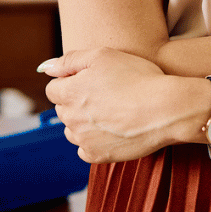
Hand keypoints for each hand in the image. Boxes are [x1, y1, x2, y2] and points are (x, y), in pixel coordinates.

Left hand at [40, 48, 208, 164]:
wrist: (164, 109)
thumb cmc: (136, 77)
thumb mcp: (102, 55)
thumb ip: (69, 60)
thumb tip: (46, 67)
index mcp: (69, 93)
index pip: (53, 89)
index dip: (70, 81)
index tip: (90, 79)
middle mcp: (71, 119)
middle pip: (62, 109)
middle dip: (76, 100)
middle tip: (104, 92)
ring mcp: (84, 140)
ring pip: (73, 130)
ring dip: (83, 121)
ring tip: (110, 110)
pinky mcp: (98, 156)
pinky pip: (85, 149)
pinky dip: (94, 140)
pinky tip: (111, 129)